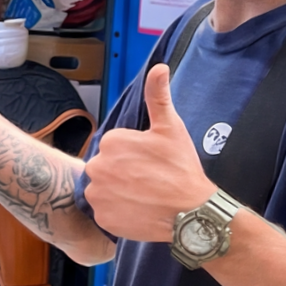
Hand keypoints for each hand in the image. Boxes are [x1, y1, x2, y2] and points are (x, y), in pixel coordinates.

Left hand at [82, 64, 214, 241]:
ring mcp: (98, 194)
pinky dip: (119, 212)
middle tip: (149, 180)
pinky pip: (106, 211)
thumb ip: (158, 96)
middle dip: (123, 172)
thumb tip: (159, 68)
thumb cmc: (180, 168)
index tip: (151, 162)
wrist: (189, 212)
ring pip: (104, 189)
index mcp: (111, 142)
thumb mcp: (170, 127)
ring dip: (118, 191)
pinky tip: (138, 209)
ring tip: (144, 195)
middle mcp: (97, 167)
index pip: (116, 147)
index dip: (134, 155)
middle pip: (107, 167)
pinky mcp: (102, 217)